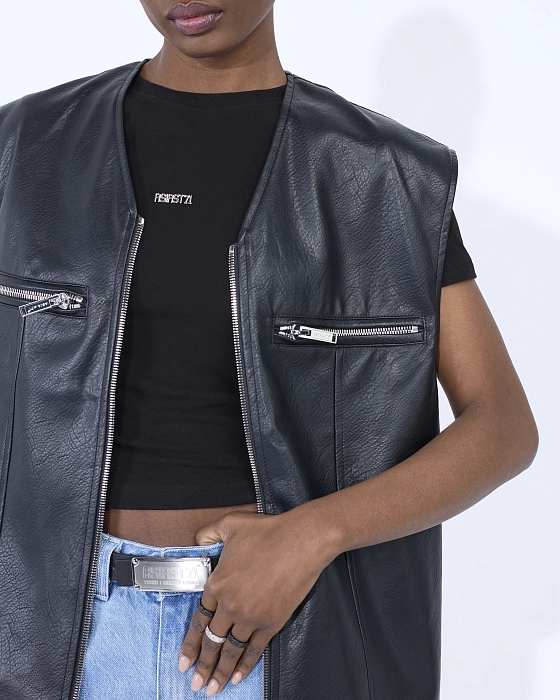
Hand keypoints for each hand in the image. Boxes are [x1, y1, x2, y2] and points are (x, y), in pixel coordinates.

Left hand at [178, 508, 336, 694]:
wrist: (301, 541)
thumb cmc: (268, 531)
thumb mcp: (230, 524)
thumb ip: (208, 533)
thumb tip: (197, 542)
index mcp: (217, 582)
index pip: (199, 620)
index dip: (189, 644)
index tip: (183, 661)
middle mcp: (230, 604)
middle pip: (212, 641)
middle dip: (201, 665)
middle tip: (194, 683)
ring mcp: (251, 616)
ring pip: (231, 650)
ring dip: (220, 672)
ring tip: (212, 689)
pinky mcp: (271, 622)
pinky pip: (254, 650)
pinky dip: (245, 666)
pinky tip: (237, 677)